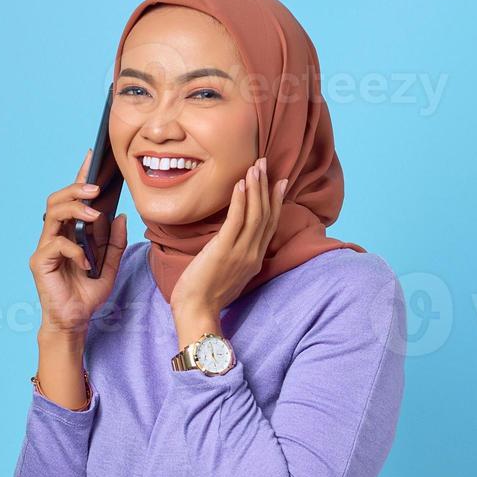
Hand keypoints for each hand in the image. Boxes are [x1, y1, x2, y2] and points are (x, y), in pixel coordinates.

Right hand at [29, 149, 128, 338]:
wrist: (75, 321)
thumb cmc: (87, 293)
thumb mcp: (110, 266)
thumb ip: (115, 242)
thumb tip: (120, 215)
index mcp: (69, 232)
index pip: (73, 198)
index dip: (80, 175)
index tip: (92, 155)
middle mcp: (54, 235)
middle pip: (57, 199)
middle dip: (76, 188)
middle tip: (96, 188)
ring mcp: (44, 247)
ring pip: (52, 214)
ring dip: (75, 209)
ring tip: (94, 214)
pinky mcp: (39, 262)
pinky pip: (56, 245)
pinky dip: (74, 249)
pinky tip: (86, 261)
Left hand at [169, 157, 287, 330]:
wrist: (197, 311)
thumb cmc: (205, 295)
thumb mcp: (227, 273)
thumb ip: (235, 256)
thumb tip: (230, 240)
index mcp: (254, 260)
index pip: (270, 225)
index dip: (276, 201)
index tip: (280, 182)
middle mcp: (252, 255)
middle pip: (266, 215)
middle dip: (267, 187)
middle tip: (265, 165)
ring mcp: (240, 253)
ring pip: (255, 215)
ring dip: (255, 188)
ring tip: (254, 168)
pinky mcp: (223, 251)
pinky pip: (236, 221)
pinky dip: (240, 201)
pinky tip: (239, 185)